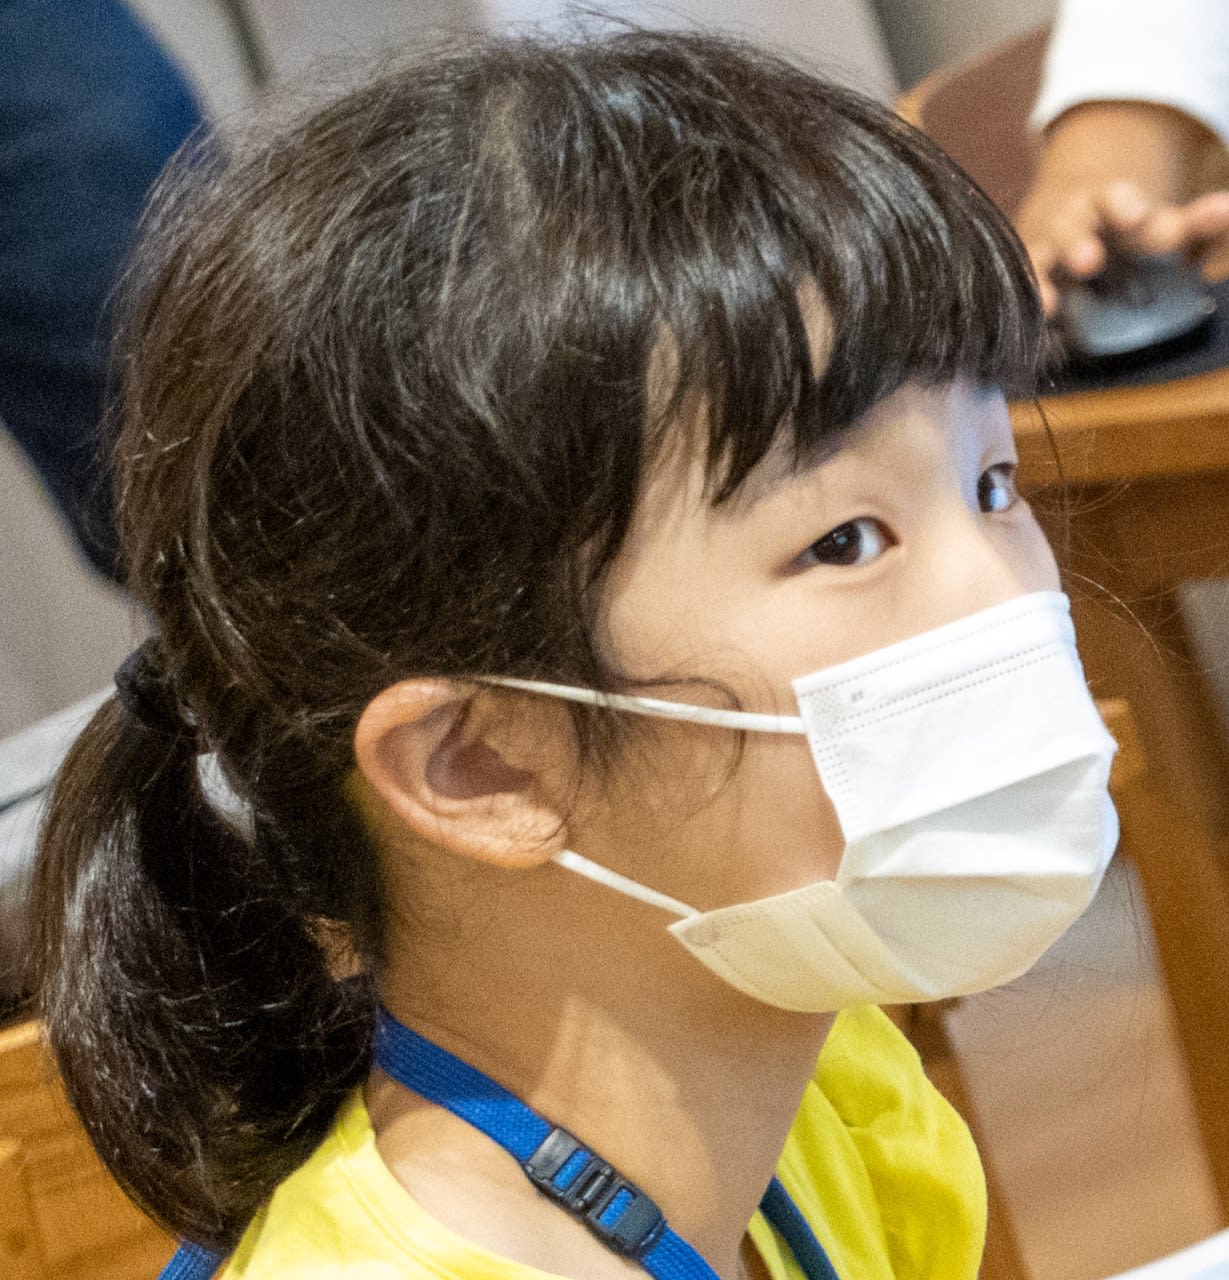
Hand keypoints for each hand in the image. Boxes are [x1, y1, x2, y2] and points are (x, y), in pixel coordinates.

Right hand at [1017, 179, 1228, 313]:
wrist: (1069, 237)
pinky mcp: (1027, 290)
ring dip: (1040, 284)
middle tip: (1089, 261)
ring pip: (1036, 264)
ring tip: (1048, 306)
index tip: (1137, 216)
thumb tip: (1227, 211)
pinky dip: (1027, 317)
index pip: (1112, 198)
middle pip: (1069, 230)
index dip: (1123, 205)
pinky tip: (1036, 338)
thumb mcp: (1159, 226)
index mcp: (1103, 205)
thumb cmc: (1123, 236)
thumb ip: (1195, 223)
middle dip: (1076, 243)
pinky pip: (1019, 301)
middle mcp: (1067, 228)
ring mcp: (1042, 259)